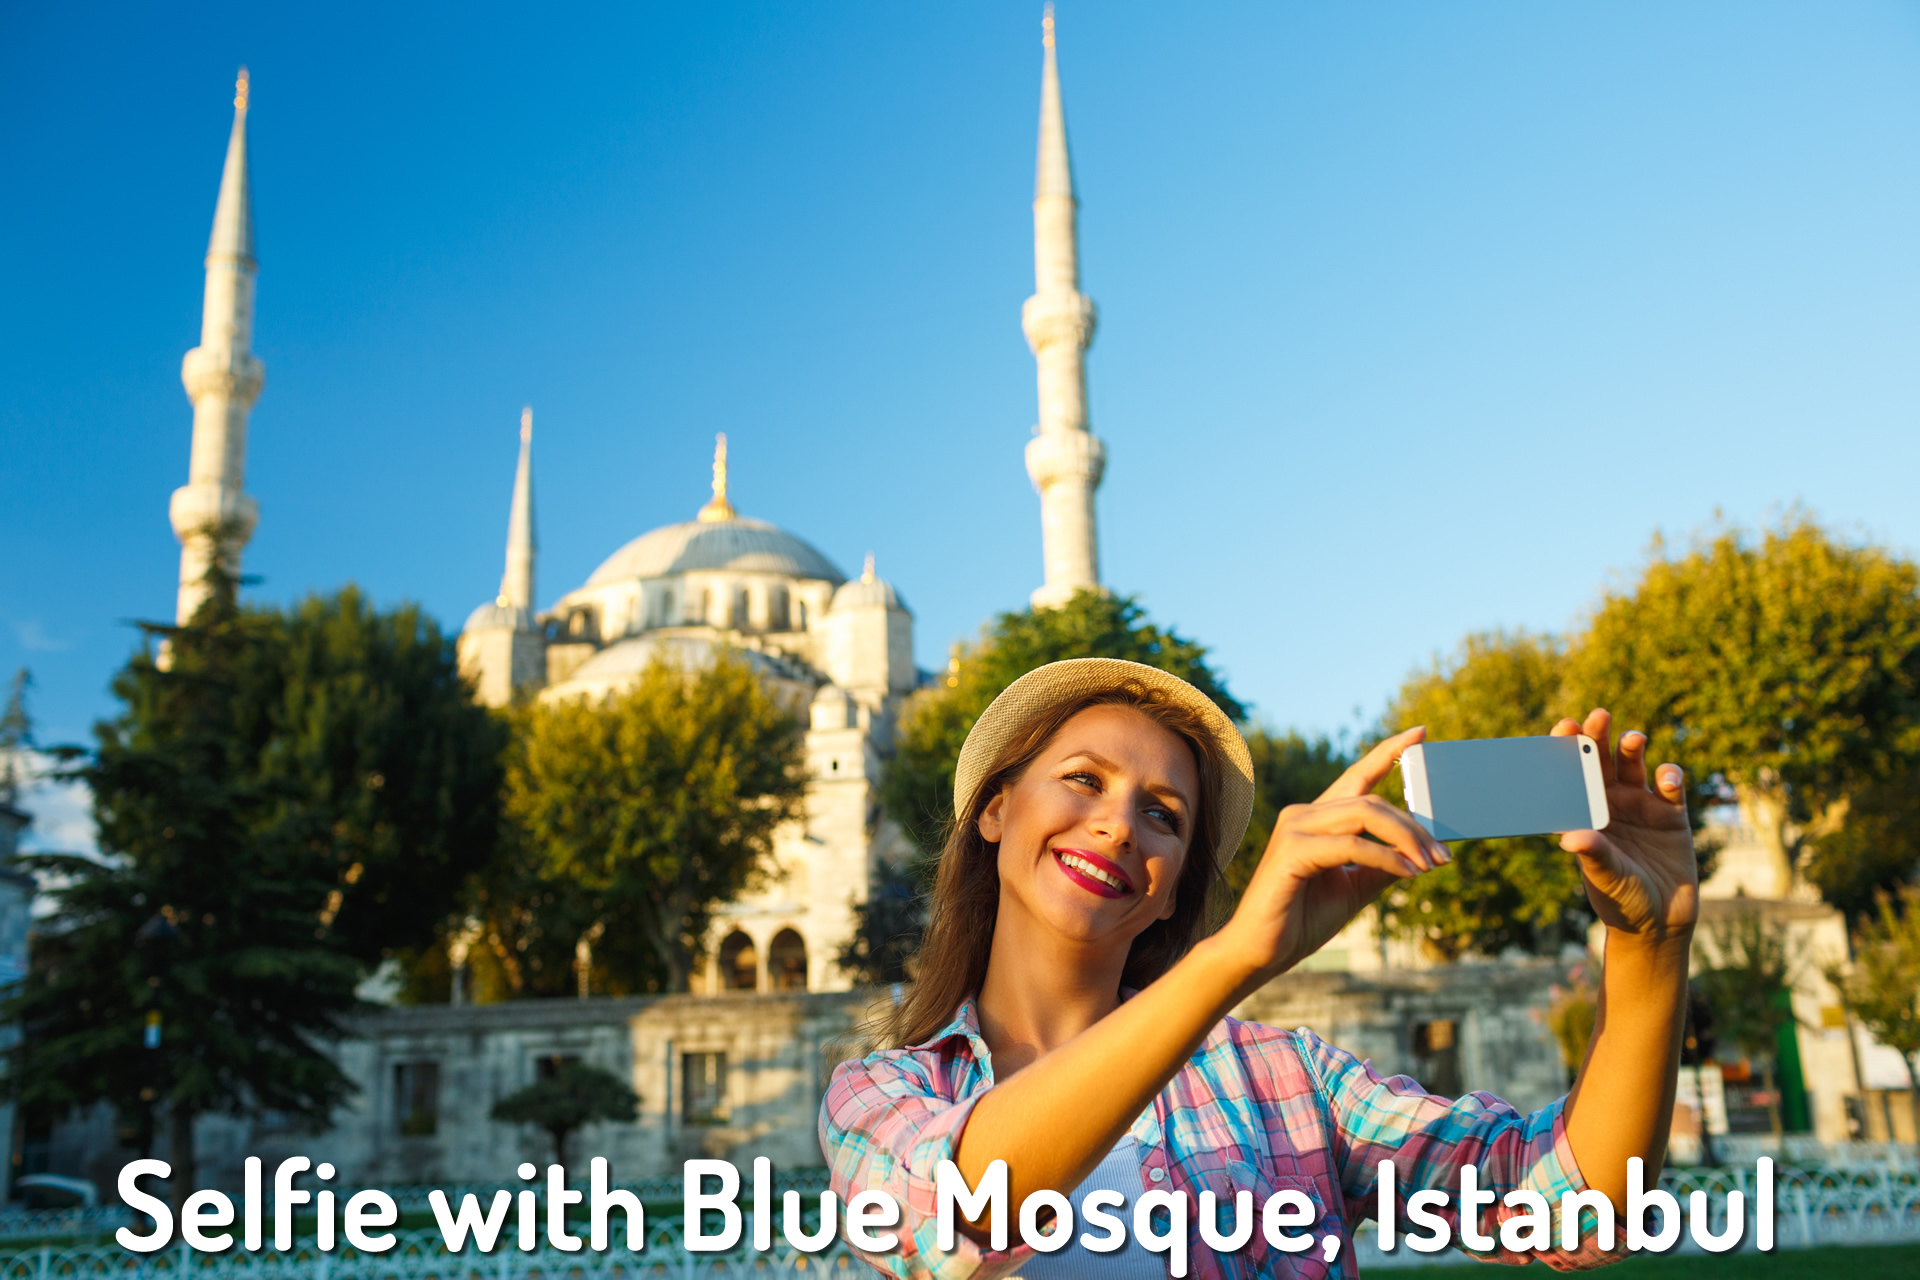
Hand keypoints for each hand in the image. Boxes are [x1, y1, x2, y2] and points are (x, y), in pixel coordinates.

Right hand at [1214, 727, 1445, 984]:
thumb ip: (1382, 865)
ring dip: (1405, 838)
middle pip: (1371, 801)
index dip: (1389, 752)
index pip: (1357, 776)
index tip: (1420, 733)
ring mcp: (1295, 828)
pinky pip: (1351, 845)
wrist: (1262, 952)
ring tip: (1431, 864)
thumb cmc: (1302, 919)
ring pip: (1364, 815)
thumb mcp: (1354, 888)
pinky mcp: (1292, 850)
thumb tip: (1422, 853)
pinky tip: (1407, 874)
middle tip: (1443, 855)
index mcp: (1317, 818)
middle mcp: (1303, 814)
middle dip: (1414, 826)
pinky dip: (1385, 858)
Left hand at [1552, 709, 1698, 939]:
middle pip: (1601, 761)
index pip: (1570, 774)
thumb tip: (1570, 837)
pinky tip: (1666, 777)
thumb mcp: (1606, 878)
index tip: (1564, 726)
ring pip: (1634, 767)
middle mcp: (1610, 804)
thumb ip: (1594, 855)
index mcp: (1584, 813)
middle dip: (1599, 737)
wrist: (1659, 923)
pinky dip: (1669, 777)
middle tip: (1598, 716)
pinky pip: (1671, 788)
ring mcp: (1641, 807)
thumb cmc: (1621, 901)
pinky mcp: (1672, 816)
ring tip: (1632, 739)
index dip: (1567, 748)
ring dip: (1632, 748)